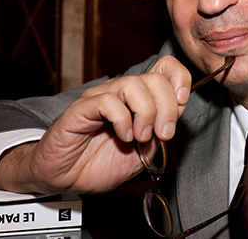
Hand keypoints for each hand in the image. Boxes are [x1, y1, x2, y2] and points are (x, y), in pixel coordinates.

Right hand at [0, 55, 190, 194]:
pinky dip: (122, 120)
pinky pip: (108, 101)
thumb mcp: (142, 154)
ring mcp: (99, 98)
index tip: (182, 104)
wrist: (65, 178)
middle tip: (162, 134)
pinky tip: (123, 137)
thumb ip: (159, 136)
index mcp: (137, 100)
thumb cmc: (99, 164)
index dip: (179, 79)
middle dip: (167, 107)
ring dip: (146, 113)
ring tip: (141, 137)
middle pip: (153, 78)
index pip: (163, 68)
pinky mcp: (81, 109)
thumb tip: (174, 117)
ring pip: (132, 85)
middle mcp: (119, 93)